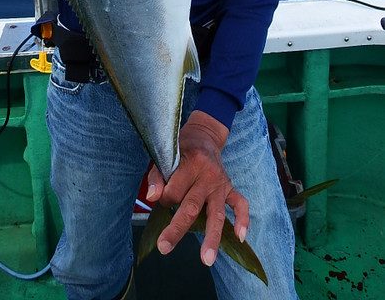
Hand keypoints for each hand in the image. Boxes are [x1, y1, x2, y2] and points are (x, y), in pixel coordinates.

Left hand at [146, 110, 249, 266]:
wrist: (204, 136)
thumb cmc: (180, 149)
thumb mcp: (165, 155)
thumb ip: (157, 176)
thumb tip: (152, 198)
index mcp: (191, 164)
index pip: (174, 191)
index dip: (164, 198)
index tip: (162, 198)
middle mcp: (208, 175)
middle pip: (192, 206)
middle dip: (177, 228)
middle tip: (164, 247)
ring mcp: (221, 184)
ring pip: (217, 214)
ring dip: (212, 237)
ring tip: (207, 259)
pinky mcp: (231, 188)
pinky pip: (240, 204)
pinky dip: (242, 219)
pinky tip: (240, 237)